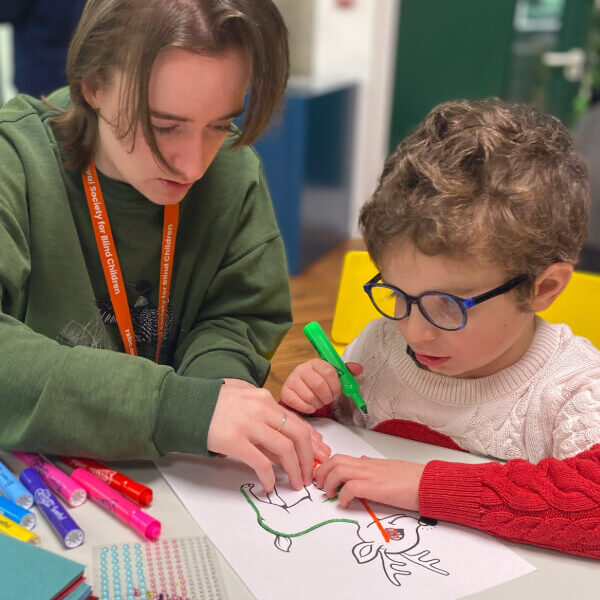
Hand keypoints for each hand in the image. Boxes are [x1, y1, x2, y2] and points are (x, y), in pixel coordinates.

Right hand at [207, 382, 330, 492]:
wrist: (184, 405)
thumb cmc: (212, 403)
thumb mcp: (242, 399)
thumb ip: (263, 415)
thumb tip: (282, 441)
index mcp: (264, 399)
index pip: (297, 421)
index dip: (312, 440)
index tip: (320, 454)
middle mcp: (261, 408)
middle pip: (297, 435)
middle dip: (308, 457)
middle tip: (310, 474)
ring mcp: (248, 424)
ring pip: (285, 449)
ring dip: (295, 470)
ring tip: (296, 483)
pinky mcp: (235, 440)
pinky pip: (261, 462)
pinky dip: (270, 477)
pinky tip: (270, 485)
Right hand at [280, 358, 362, 412]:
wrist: (299, 393)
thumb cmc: (318, 385)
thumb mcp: (333, 377)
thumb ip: (346, 372)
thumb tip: (359, 368)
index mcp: (315, 363)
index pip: (329, 371)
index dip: (336, 385)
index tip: (337, 391)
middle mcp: (301, 369)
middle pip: (319, 384)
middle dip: (327, 396)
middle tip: (328, 399)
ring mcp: (292, 380)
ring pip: (310, 396)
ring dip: (318, 403)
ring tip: (319, 402)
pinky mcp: (285, 393)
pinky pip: (300, 404)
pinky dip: (309, 408)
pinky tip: (310, 405)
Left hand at [314, 454, 424, 510]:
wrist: (429, 483)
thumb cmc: (412, 479)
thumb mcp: (388, 468)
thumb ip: (372, 465)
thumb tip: (361, 461)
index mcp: (369, 462)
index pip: (340, 457)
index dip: (326, 466)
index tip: (321, 478)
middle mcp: (367, 465)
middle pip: (335, 460)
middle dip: (322, 473)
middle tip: (319, 486)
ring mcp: (371, 475)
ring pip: (338, 470)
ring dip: (328, 483)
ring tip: (329, 495)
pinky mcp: (376, 487)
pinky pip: (351, 487)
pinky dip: (343, 496)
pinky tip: (345, 504)